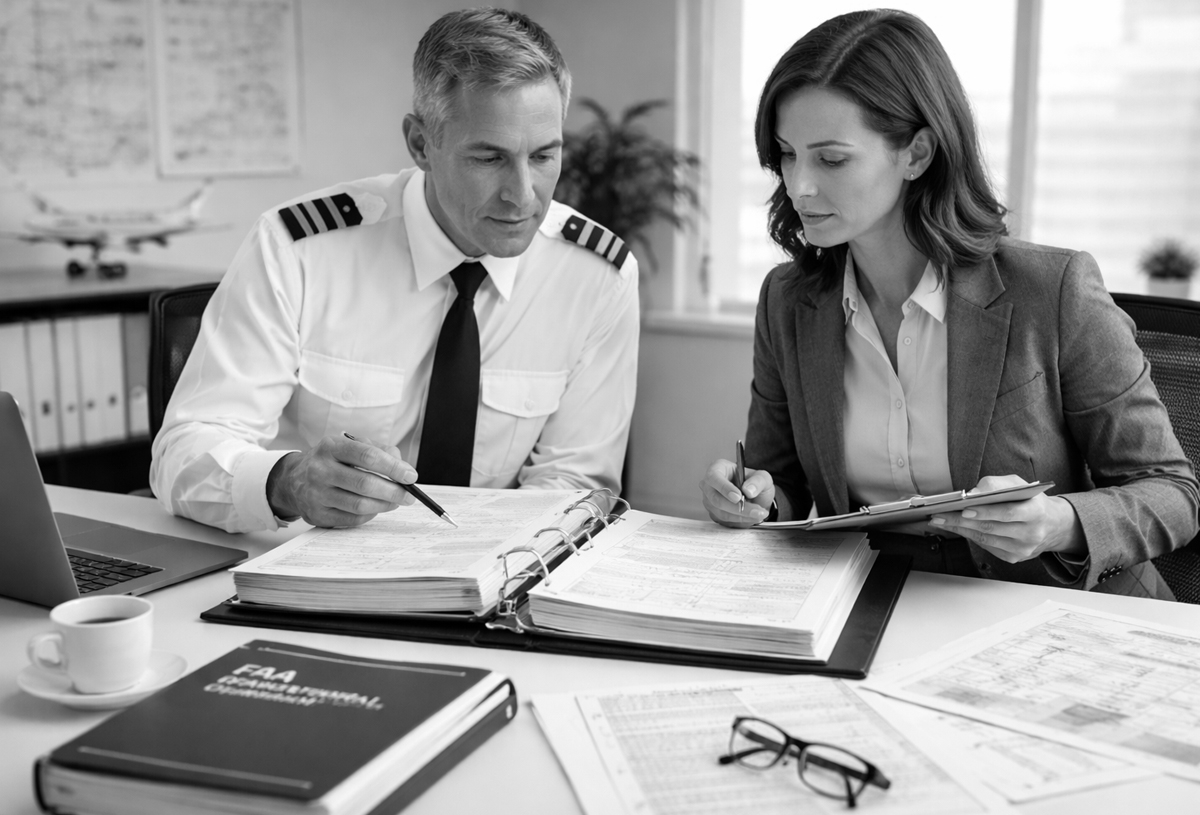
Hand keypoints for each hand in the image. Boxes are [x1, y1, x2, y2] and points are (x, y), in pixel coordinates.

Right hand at [266, 434, 415, 527]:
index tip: (411, 476)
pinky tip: (375, 508)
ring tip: (395, 501)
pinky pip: (351, 520)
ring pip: (360, 505)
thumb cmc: (330, 461)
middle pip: (365, 484)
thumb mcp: (350, 446)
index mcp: (331, 447)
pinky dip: (370, 515)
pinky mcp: (317, 515)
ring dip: (384, 505)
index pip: (367, 456)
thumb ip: (379, 451)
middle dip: (394, 491)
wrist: (292, 480)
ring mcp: (316, 494)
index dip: (393, 467)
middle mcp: (320, 470)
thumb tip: (403, 467)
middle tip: (409, 495)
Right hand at [701, 459, 774, 526]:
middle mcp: (709, 485)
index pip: (714, 477)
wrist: (755, 498)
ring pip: (721, 512)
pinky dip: (740, 521)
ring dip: (742, 516)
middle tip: (756, 511)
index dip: (724, 488)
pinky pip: (725, 521)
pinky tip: (752, 517)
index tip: (738, 497)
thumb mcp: (762, 477)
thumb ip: (758, 481)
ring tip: (759, 514)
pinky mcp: (714, 514)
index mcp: (718, 468)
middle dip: (737, 507)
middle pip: (716, 499)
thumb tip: (748, 490)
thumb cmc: (754, 483)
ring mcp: (709, 501)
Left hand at [928, 474, 1083, 562]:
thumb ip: (996, 485)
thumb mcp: (1019, 485)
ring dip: (960, 529)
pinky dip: (968, 536)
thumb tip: (972, 493)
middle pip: (991, 528)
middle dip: (961, 521)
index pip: (1008, 513)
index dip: (986, 512)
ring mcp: (1023, 549)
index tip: (964, 509)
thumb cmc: (1031, 501)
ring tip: (941, 520)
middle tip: (939, 515)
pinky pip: (986, 547)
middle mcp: (1031, 533)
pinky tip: (955, 528)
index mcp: (1036, 511)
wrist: (1052, 525)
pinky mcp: (1014, 557)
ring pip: (985, 539)